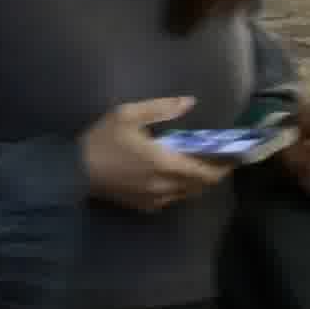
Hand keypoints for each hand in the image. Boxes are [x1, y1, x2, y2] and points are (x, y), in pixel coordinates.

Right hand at [81, 97, 233, 212]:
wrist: (75, 170)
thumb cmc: (103, 139)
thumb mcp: (128, 114)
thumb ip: (161, 108)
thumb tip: (189, 102)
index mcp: (165, 163)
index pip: (205, 171)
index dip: (223, 167)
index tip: (234, 157)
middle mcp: (165, 185)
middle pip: (200, 186)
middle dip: (213, 174)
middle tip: (218, 159)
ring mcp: (155, 199)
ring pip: (187, 194)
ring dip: (197, 182)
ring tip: (198, 166)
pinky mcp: (144, 206)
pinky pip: (172, 199)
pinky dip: (180, 189)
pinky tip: (172, 177)